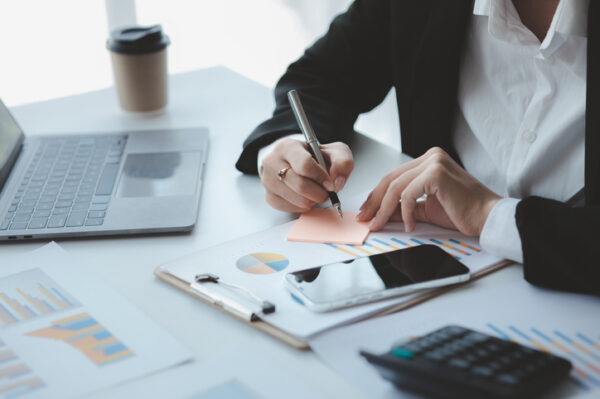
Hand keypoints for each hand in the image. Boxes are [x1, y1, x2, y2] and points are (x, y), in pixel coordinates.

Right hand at [261, 138, 353, 212]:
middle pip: (300, 185)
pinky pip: (291, 208)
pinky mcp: (269, 197)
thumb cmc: (315, 157)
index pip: (304, 165)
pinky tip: (306, 196)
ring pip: (297, 199)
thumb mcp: (333, 151)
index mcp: (287, 147)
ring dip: (313, 200)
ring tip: (316, 192)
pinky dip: (304, 206)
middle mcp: (272, 162)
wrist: (297, 163)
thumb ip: (342, 162)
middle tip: (326, 191)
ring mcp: (268, 181)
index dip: (321, 177)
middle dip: (320, 192)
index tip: (330, 182)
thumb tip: (337, 181)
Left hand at [357, 147, 500, 235]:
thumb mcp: (426, 209)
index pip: (394, 176)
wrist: (487, 217)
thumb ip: (403, 208)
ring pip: (396, 187)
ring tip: (380, 225)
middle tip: (366, 219)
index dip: (377, 194)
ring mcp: (434, 162)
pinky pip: (409, 194)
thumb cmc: (463, 212)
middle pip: (391, 179)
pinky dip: (405, 212)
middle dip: (375, 202)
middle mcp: (431, 156)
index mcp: (429, 160)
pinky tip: (410, 226)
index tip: (367, 211)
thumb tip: (381, 214)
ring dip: (385, 209)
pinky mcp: (436, 173)